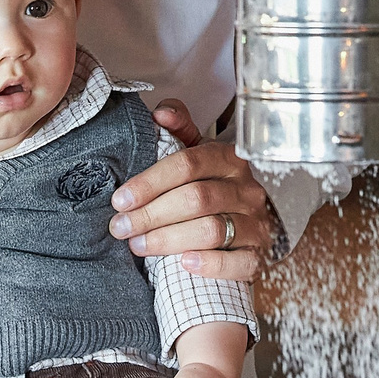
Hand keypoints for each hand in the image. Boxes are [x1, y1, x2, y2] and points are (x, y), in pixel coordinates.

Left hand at [112, 105, 273, 280]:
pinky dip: (210, 264)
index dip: (150, 182)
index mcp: (229, 159)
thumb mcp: (199, 155)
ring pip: (212, 230)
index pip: (188, 164)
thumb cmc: (214, 187)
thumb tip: (160, 113)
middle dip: (152, 214)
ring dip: (169, 240)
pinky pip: (238, 263)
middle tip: (121, 227)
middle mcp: (246, 189)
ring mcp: (256, 224)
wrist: (249, 224)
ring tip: (138, 246)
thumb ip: (180, 130)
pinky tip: (184, 263)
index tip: (120, 199)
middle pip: (196, 199)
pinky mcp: (258, 255)